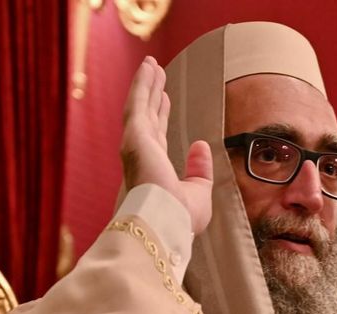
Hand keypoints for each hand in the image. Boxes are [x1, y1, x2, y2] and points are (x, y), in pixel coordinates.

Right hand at [120, 56, 212, 234]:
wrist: (165, 225)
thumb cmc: (180, 219)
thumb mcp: (198, 193)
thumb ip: (199, 169)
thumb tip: (201, 145)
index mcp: (154, 170)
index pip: (157, 136)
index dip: (160, 116)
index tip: (164, 99)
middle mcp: (142, 156)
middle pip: (147, 117)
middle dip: (151, 95)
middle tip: (156, 75)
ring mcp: (136, 145)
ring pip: (140, 106)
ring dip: (146, 84)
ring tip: (152, 64)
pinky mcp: (135, 136)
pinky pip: (138, 102)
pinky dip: (142, 84)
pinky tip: (148, 68)